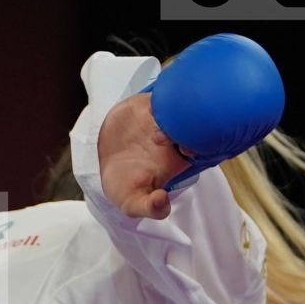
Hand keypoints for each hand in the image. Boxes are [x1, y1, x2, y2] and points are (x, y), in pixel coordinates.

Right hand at [96, 91, 191, 220]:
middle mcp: (177, 136)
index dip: (201, 145)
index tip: (185, 151)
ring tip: (155, 131)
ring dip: (173, 112)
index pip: (207, 145)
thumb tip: (162, 201)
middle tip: (168, 139)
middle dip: (191, 125)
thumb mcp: (131, 202)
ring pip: (183, 106)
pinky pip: (162, 95)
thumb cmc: (122, 183)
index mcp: (181, 157)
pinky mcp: (146, 105)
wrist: (98, 161)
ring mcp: (163, 119)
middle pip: (200, 122)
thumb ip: (149, 208)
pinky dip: (160, 99)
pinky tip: (148, 114)